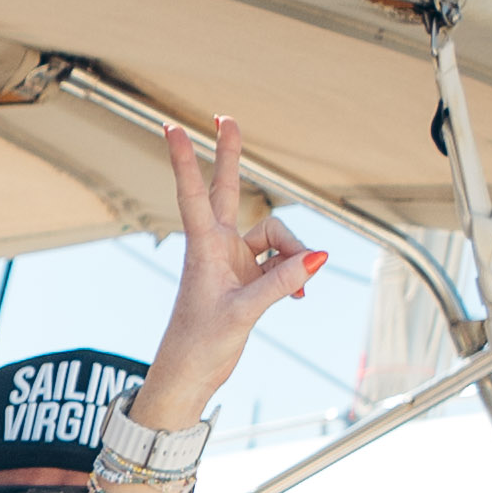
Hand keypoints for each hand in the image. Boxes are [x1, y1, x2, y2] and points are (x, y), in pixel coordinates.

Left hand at [148, 114, 327, 390]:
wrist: (190, 376)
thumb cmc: (201, 345)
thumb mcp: (244, 313)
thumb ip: (281, 282)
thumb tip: (320, 256)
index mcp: (203, 248)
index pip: (193, 194)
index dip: (185, 160)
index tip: (171, 127)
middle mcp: (217, 246)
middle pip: (228, 190)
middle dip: (231, 156)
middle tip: (226, 117)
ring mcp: (233, 260)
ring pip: (275, 237)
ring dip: (294, 255)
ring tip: (302, 288)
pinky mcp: (247, 276)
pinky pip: (281, 261)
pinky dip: (294, 274)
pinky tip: (300, 296)